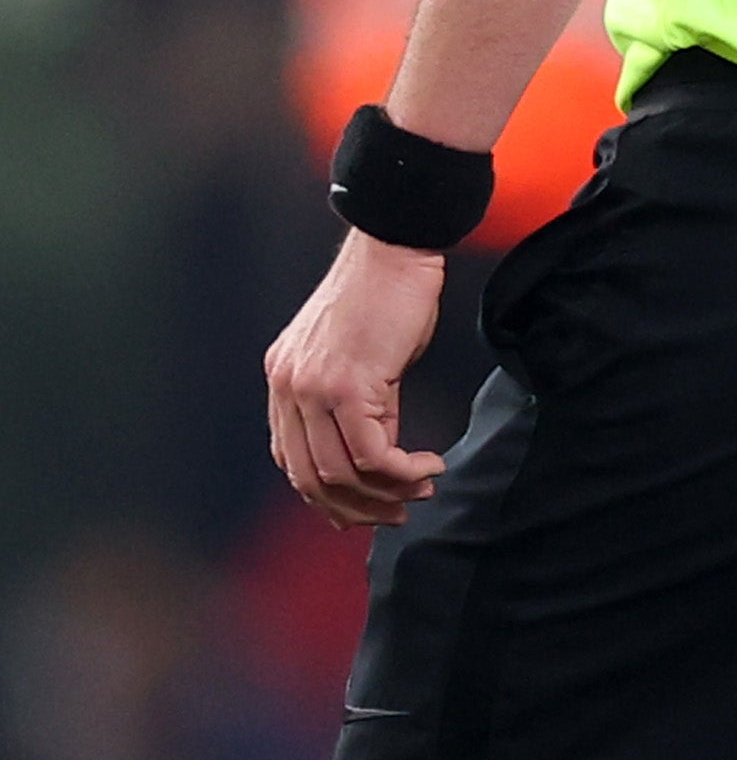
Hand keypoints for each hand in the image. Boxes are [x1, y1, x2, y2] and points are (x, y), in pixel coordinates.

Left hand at [266, 233, 448, 529]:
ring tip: (422, 488)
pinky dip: (403, 471)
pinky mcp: (347, 386)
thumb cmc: (389, 291)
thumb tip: (380, 453)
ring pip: (341, 473)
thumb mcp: (362, 356)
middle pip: (310, 478)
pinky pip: (372, 453)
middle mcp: (288, 387)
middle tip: (398, 512)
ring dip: (386, 493)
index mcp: (284, 378)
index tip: (365, 507)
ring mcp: (312, 388)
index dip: (327, 495)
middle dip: (357, 507)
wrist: (397, 246)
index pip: (291, 459)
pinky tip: (429, 465)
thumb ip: (359, 403)